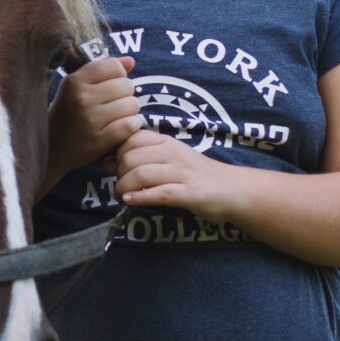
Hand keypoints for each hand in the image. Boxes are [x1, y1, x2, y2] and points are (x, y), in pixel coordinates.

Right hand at [46, 56, 142, 185]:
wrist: (51, 149)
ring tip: (115, 115)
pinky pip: (130, 125)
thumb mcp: (76, 87)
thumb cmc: (67, 113)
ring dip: (128, 111)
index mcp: (74, 81)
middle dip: (124, 94)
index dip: (117, 75)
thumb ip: (103, 69)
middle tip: (112, 103)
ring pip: (132, 105)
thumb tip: (131, 61)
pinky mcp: (99, 141)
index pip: (114, 66)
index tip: (109, 85)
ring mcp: (90, 120)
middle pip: (126, 85)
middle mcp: (81, 98)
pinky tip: (119, 127)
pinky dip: (130, 126)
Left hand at [114, 124, 240, 220]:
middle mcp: (173, 154)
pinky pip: (159, 193)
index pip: (131, 138)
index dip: (118, 152)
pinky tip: (130, 201)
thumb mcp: (167, 160)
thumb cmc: (195, 175)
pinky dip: (141, 197)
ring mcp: (182, 173)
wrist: (233, 190)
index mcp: (167, 142)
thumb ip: (139, 158)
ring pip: (141, 174)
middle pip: (131, 157)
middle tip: (121, 186)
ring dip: (125, 187)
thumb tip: (106, 160)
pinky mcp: (190, 194)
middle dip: (119, 173)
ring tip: (122, 196)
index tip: (119, 167)